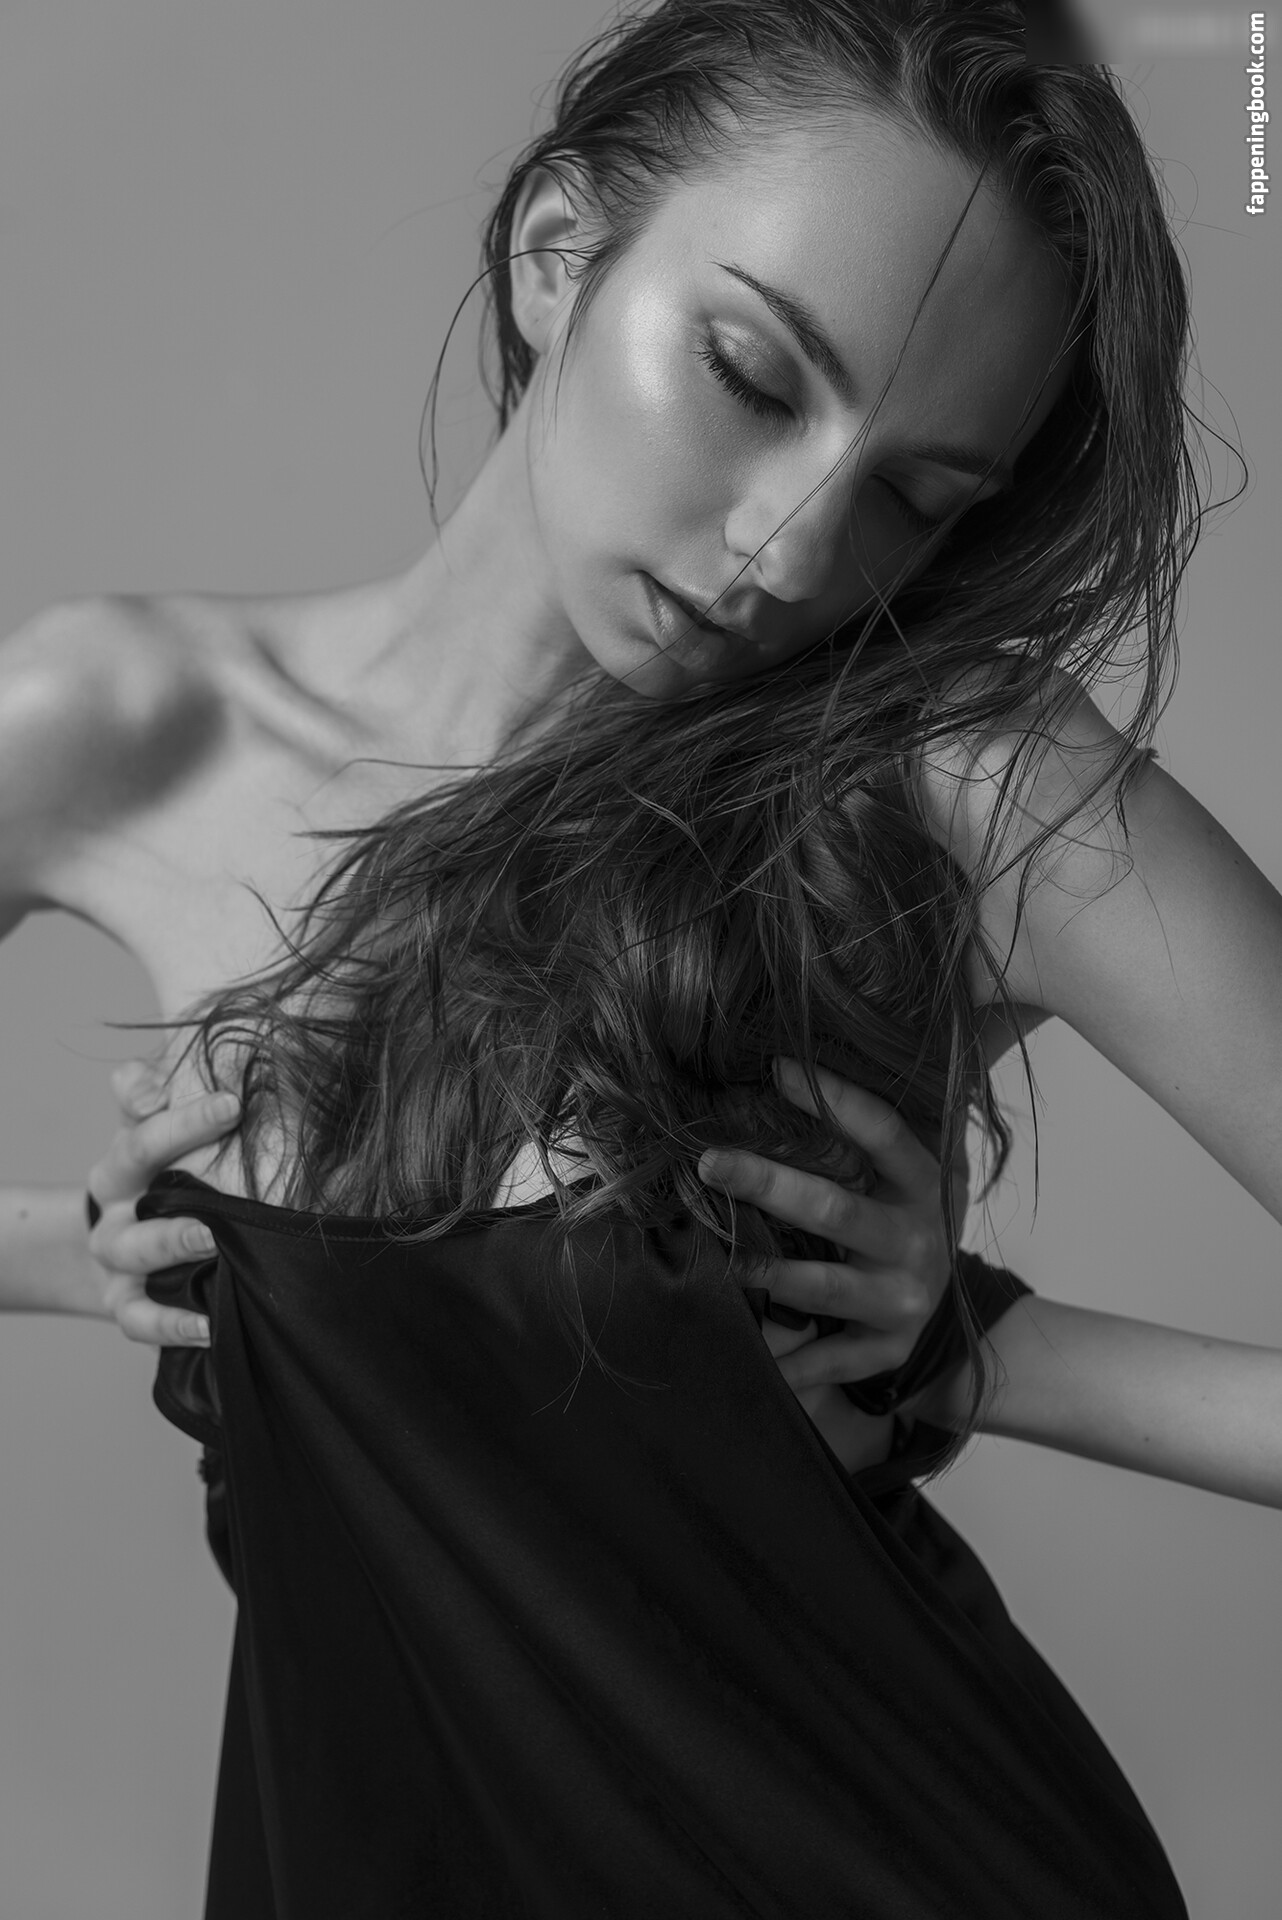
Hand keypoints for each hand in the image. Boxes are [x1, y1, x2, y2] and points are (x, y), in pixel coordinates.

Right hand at [85, 1061, 239, 1347]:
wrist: (123, 1247)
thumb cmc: (160, 1176)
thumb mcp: (154, 1128)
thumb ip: (156, 1091)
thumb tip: (161, 1080)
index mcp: (122, 1164)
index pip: (143, 1136)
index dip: (185, 1119)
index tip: (233, 1104)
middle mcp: (115, 1211)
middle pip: (132, 1192)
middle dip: (174, 1179)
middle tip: (225, 1190)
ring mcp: (118, 1261)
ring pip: (135, 1254)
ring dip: (174, 1246)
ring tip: (217, 1243)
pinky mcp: (126, 1305)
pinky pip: (141, 1320)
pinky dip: (172, 1326)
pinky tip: (210, 1326)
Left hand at [698, 1058, 962, 1395]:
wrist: (947, 1310)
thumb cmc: (906, 1219)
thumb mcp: (912, 1173)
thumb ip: (873, 1131)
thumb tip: (790, 1064)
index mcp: (927, 1183)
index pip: (883, 1132)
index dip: (834, 1098)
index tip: (775, 1068)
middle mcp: (919, 1240)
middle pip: (835, 1210)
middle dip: (767, 1185)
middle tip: (708, 1162)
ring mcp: (903, 1299)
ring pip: (825, 1286)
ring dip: (767, 1272)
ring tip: (718, 1256)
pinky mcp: (886, 1349)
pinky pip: (831, 1360)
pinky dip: (791, 1365)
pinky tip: (751, 1359)